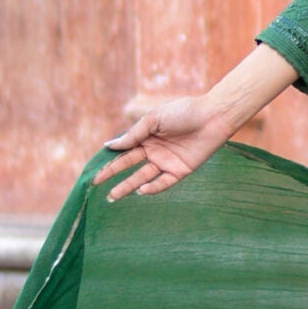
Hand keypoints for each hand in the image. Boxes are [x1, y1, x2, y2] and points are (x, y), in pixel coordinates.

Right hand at [94, 97, 229, 200]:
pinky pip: (164, 182)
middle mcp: (154, 150)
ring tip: (112, 196)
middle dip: (112, 175)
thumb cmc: (183, 112)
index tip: (95, 170)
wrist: (212, 116)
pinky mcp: (180, 170)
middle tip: (96, 184)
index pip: (123, 150)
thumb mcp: (154, 119)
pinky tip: (141, 190)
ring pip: (143, 177)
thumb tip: (110, 146)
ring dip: (128, 186)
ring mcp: (166, 161)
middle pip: (129, 165)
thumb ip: (133, 134)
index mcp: (146, 136)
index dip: (109, 160)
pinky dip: (153, 187)